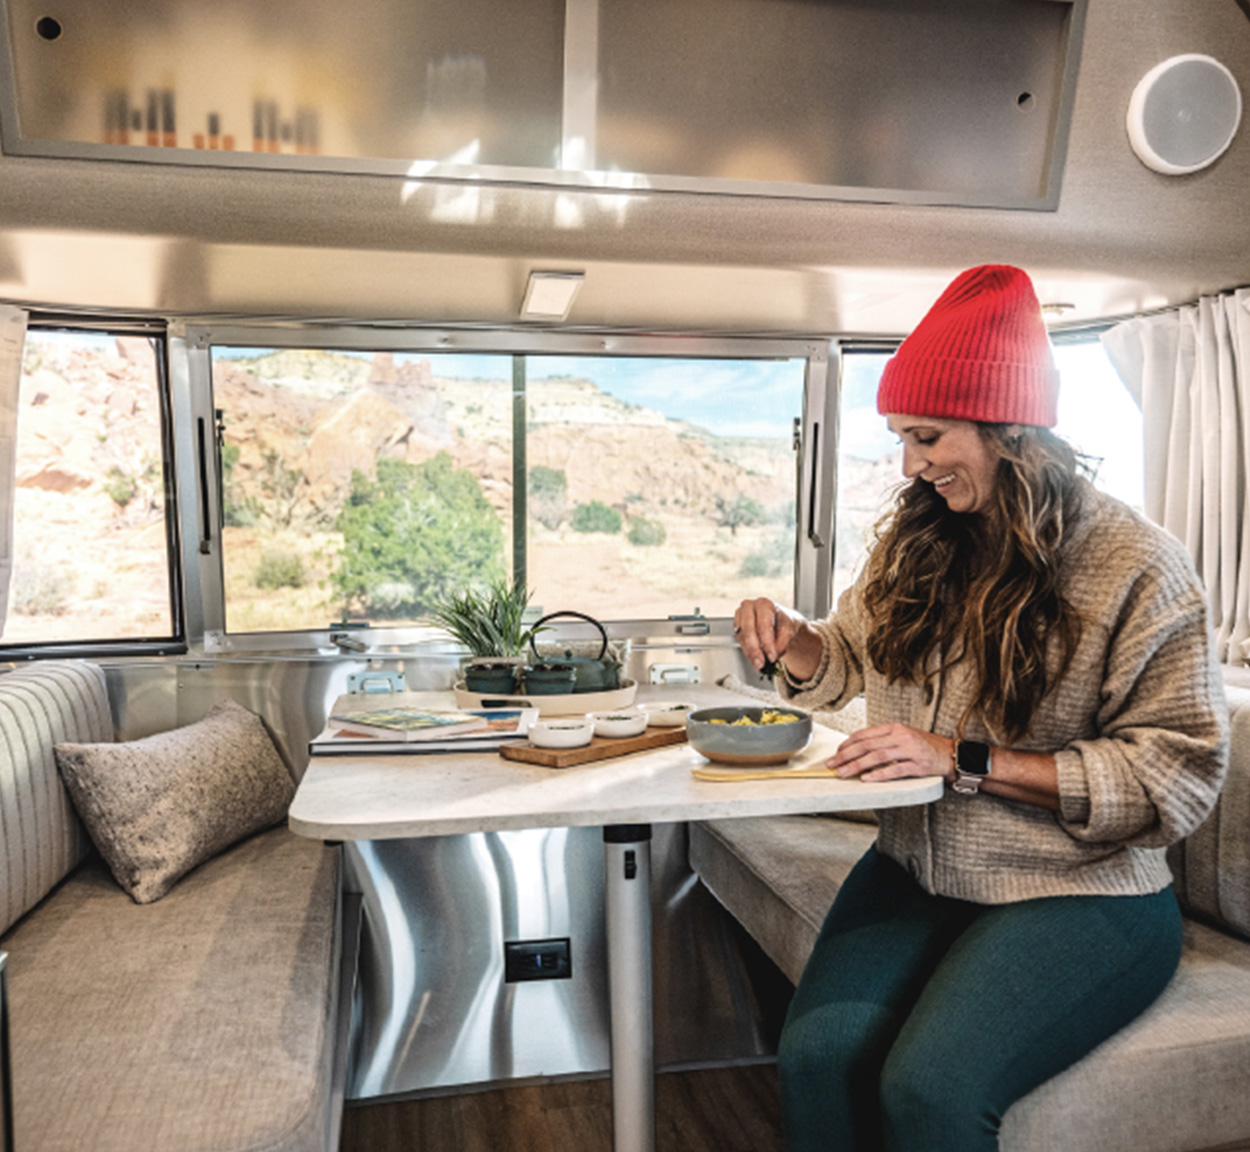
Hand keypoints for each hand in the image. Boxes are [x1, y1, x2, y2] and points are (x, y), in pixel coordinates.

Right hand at [733, 598, 812, 675]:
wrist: (779, 621)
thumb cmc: (783, 622)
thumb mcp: (789, 630)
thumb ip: (782, 642)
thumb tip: (773, 654)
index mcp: (764, 604)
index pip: (763, 624)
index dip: (767, 643)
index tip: (772, 656)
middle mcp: (749, 607)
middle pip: (749, 629)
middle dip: (755, 649)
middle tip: (761, 663)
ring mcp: (741, 615)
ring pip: (742, 636)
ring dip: (750, 652)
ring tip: (759, 664)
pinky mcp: (737, 625)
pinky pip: (740, 640)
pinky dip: (747, 651)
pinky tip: (755, 658)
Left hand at [828, 723, 954, 783]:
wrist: (952, 754)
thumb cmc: (925, 746)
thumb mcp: (903, 737)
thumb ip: (883, 741)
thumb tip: (858, 750)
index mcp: (894, 728)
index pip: (864, 734)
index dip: (847, 744)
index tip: (836, 753)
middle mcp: (900, 736)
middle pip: (867, 745)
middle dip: (846, 755)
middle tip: (832, 764)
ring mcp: (910, 750)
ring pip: (877, 757)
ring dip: (857, 766)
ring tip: (843, 773)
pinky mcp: (918, 765)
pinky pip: (895, 770)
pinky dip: (879, 775)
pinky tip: (867, 779)